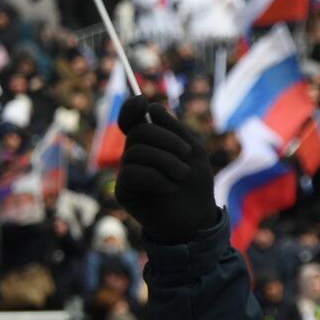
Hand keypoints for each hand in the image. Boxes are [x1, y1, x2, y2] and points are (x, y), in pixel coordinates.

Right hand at [115, 98, 217, 243]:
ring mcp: (127, 172)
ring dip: (166, 161)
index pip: (132, 119)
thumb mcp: (192, 151)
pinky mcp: (123, 191)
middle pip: (139, 132)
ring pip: (136, 152)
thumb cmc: (195, 184)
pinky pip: (132, 173)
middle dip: (166, 140)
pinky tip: (170, 188)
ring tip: (182, 175)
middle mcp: (135, 154)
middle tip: (186, 156)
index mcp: (150, 142)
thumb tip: (150, 106)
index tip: (141, 102)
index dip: (131, 108)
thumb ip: (173, 129)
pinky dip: (156, 178)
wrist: (196, 218)